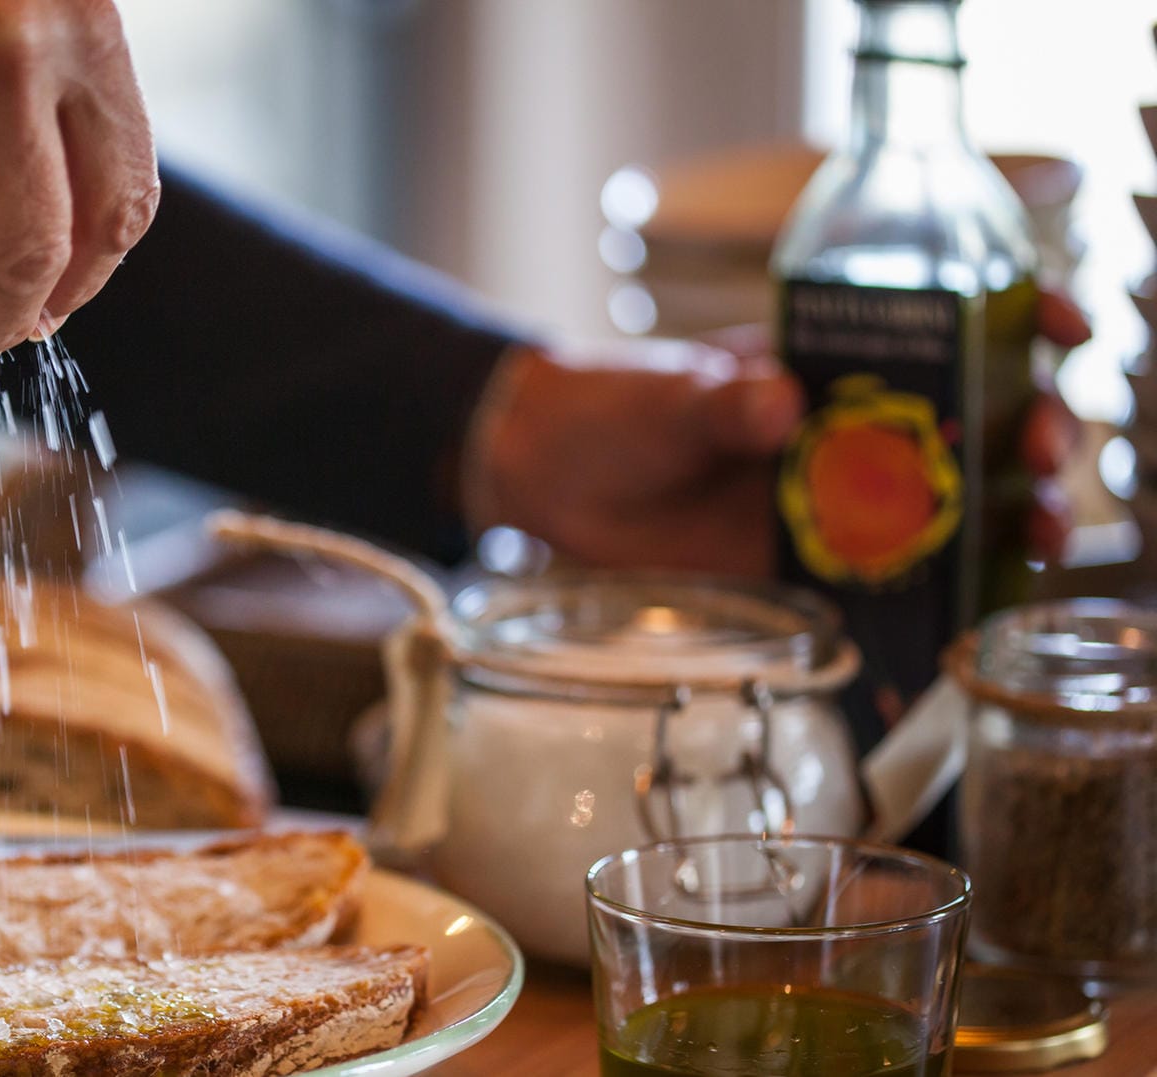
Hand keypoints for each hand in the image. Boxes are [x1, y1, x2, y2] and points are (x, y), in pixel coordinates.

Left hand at [462, 291, 1090, 575]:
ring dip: (1008, 518)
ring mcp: (832, 496)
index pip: (942, 327)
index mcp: (824, 361)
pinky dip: (933, 596)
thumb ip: (722, 402)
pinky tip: (969, 613)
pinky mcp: (806, 563)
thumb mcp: (669, 395)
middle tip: (1039, 450)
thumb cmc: (611, 408)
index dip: (1016, 318)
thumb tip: (778, 402)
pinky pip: (886, 580)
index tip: (1062, 325)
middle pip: (968, 421)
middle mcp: (846, 427)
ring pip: (947, 504)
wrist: (544, 476)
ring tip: (1039, 535)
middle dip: (1028, 430)